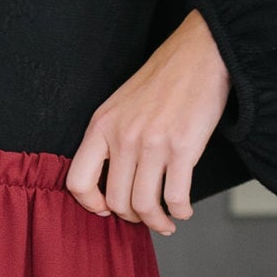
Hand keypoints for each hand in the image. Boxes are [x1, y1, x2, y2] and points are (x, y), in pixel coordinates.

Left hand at [66, 10, 231, 237]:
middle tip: (144, 217)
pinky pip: (176, 197)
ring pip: (144, 205)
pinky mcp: (182, 148)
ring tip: (165, 222)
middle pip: (116, 200)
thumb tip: (111, 178)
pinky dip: (180, 211)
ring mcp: (152, 144)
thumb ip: (110, 138)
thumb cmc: (163, 79)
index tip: (105, 209)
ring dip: (156, 222)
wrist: (199, 54)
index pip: (77, 181)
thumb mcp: (120, 105)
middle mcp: (122, 137)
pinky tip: (183, 210)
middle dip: (131, 217)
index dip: (90, 204)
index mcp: (101, 126)